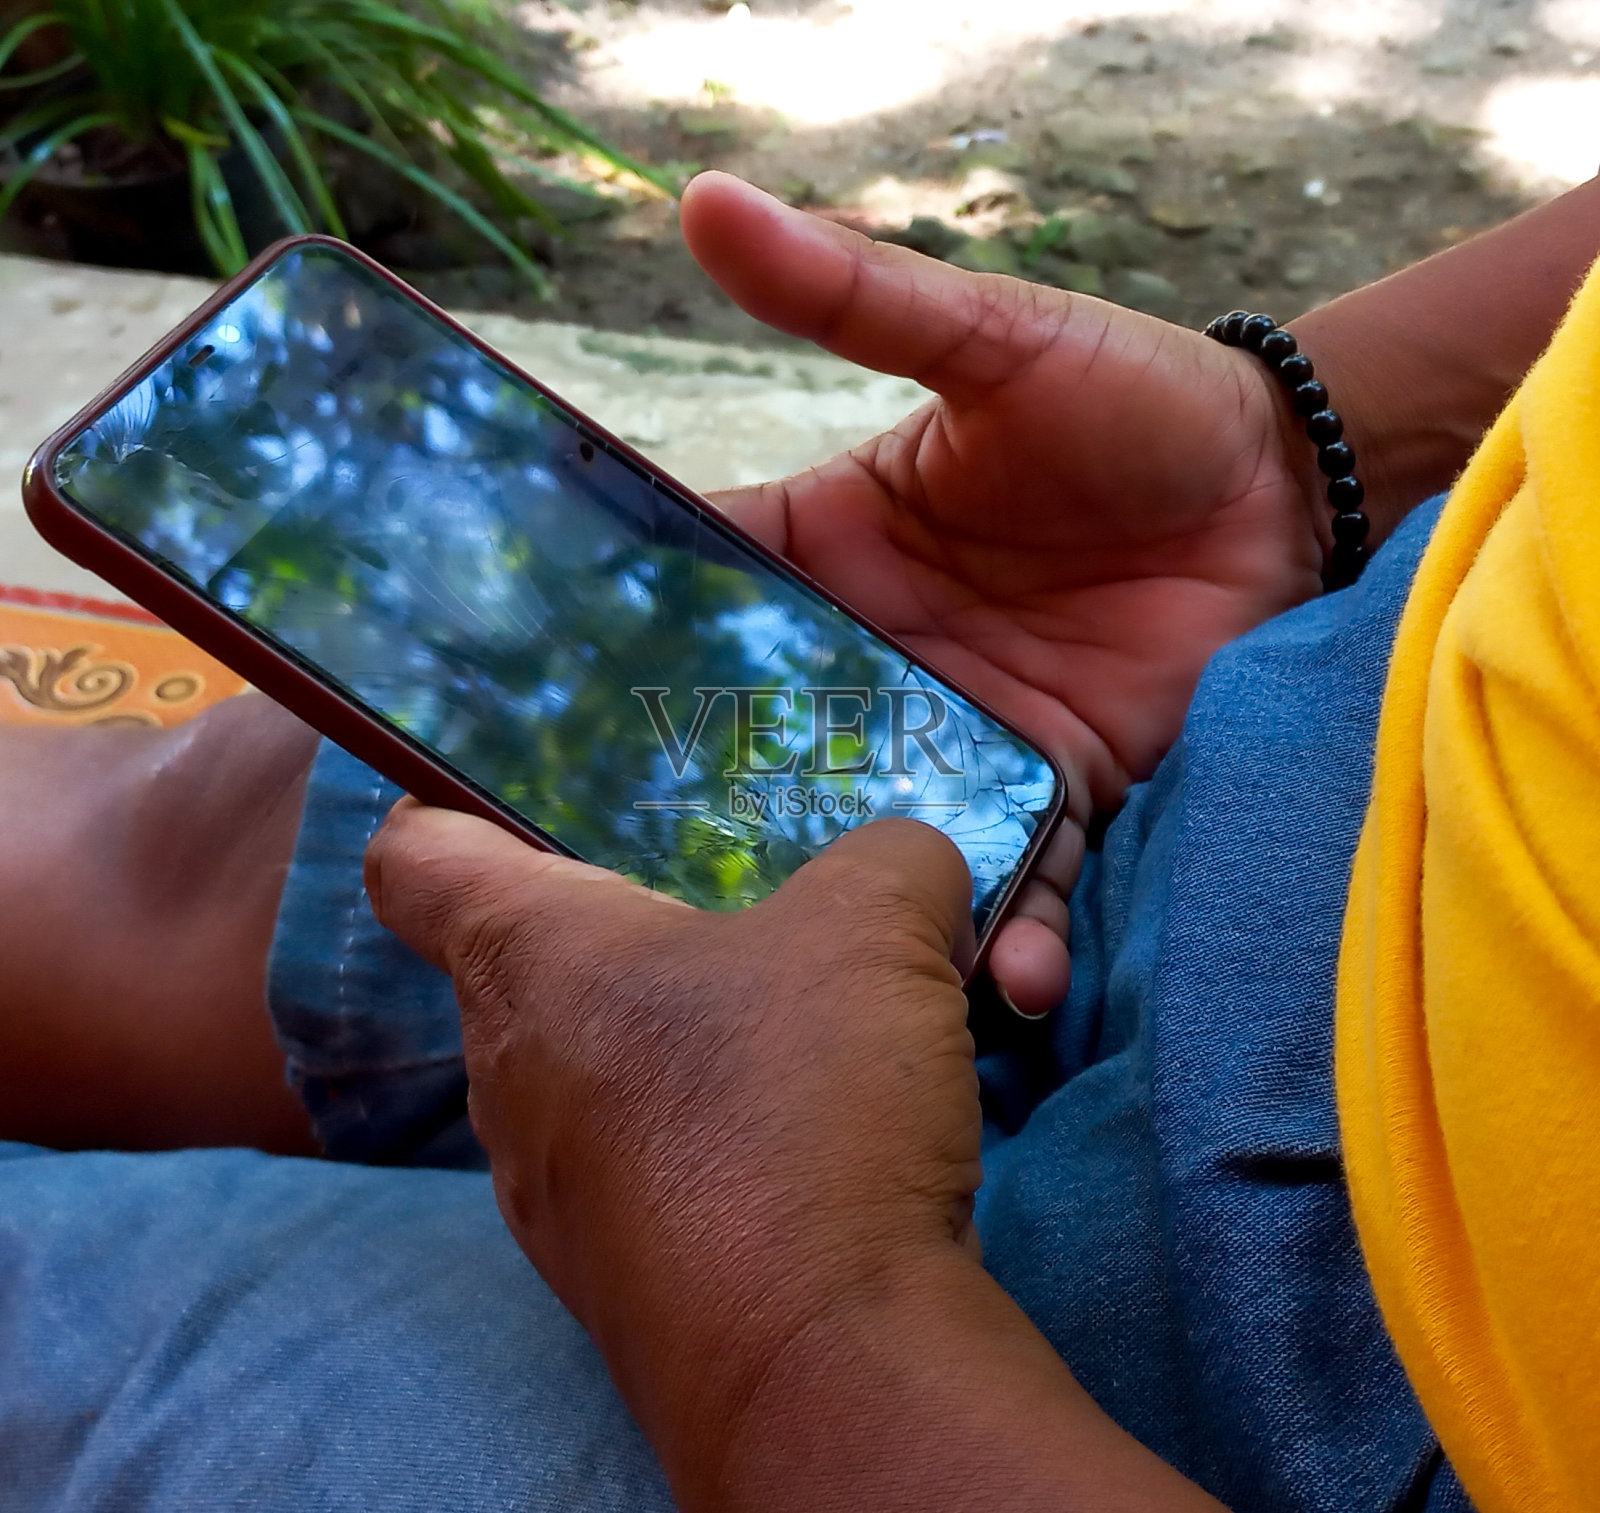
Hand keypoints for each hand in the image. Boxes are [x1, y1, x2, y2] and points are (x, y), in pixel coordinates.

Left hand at [366, 804, 983, 1497]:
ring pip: (603, 1063)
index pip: (414, 853)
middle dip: (645, 922)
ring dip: (697, 1032)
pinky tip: (815, 1133)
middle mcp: (507, 1070)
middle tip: (753, 908)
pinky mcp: (611, 1270)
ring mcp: (548, 1185)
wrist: (820, 1366)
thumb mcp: (875, 925)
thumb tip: (902, 869)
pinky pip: (649, 1159)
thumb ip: (889, 858)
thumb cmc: (800, 1109)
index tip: (525, 800)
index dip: (451, 806)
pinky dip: (718, 1130)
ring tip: (813, 1024)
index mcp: (529, 954)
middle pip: (538, 956)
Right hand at [680, 173, 1326, 1011]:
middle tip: (643, 915)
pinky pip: (1018, 883)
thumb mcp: (991, 342)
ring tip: (823, 986)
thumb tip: (703, 203)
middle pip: (762, 755)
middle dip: (709, 828)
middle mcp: (877, 662)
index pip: (693, 603)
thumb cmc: (1128, 397)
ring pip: (875, 846)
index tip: (513, 721)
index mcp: (833, 554)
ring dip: (851, 916)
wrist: (1281, 488)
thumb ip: (856, 299)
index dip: (605, 652)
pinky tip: (1005, 984)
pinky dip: (1009, 943)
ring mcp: (964, 741)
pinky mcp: (1060, 797)